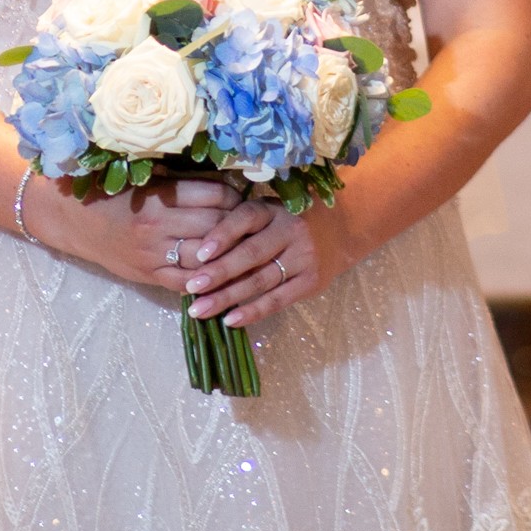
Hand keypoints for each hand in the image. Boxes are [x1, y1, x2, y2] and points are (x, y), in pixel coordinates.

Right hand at [33, 175, 274, 298]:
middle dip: (238, 225)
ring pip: (206, 259)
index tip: (245, 196)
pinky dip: (207, 281)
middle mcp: (159, 227)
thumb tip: (226, 181)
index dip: (236, 197)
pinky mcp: (148, 276)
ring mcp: (153, 255)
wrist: (72, 218)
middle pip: (216, 227)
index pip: (215, 197)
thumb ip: (182, 180)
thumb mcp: (145, 176)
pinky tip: (222, 276)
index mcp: (159, 196)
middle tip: (251, 222)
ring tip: (243, 248)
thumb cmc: (111, 190)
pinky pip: (186, 283)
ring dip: (228, 254)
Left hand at [184, 194, 355, 327]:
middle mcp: (290, 230)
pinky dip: (252, 311)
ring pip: (260, 281)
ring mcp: (302, 257)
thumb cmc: (285, 223)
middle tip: (191, 287)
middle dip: (218, 272)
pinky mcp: (310, 281)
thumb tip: (196, 255)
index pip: (245, 218)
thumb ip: (239, 228)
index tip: (199, 254)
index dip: (222, 235)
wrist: (339, 231)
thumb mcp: (266, 214)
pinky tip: (230, 320)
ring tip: (199, 310)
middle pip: (250, 254)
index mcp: (273, 210)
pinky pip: (277, 300)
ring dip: (227, 297)